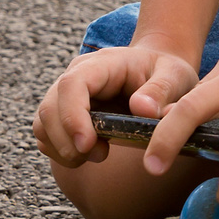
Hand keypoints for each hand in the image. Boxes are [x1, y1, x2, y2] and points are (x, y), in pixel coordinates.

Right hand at [32, 39, 199, 168]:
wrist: (157, 70)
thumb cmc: (165, 72)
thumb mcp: (174, 76)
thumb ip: (161, 91)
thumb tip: (142, 110)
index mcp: (102, 64)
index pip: (72, 84)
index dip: (72, 115)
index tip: (87, 144)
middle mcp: (76, 76)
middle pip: (50, 108)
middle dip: (67, 140)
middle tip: (101, 154)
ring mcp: (66, 95)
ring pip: (44, 125)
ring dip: (63, 149)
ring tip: (100, 154)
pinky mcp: (64, 114)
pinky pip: (47, 136)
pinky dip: (61, 152)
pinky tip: (88, 154)